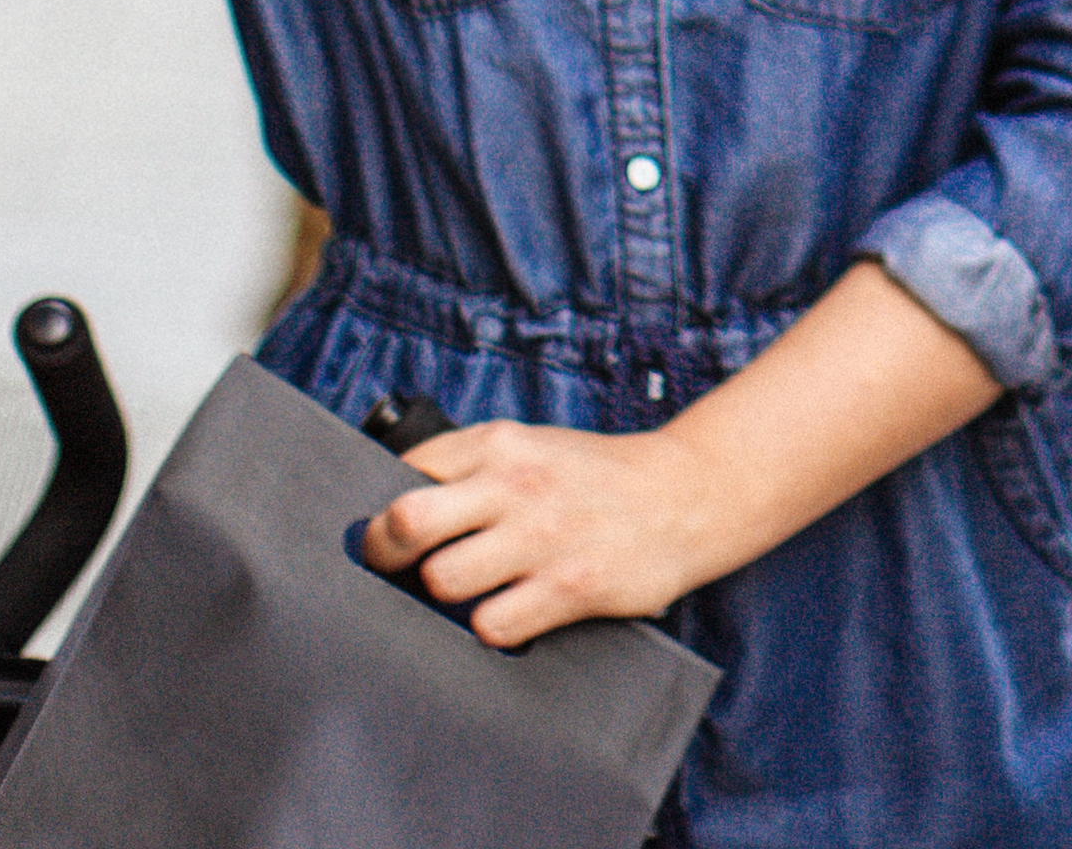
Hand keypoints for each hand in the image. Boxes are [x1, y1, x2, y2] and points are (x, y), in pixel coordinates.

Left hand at [360, 419, 742, 646]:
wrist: (686, 494)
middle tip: (397, 568)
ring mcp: (542, 536)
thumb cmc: (594, 478)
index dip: (386, 508)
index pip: (405, 472)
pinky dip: (494, 626)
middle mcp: (515, 484)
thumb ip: (470, 470)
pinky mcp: (571, 586)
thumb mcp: (532, 447)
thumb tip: (396, 515)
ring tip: (471, 589)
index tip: (391, 534)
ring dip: (447, 594)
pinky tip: (512, 611)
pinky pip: (493, 624)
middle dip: (386, 553)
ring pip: (442, 580)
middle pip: (405, 522)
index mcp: (499, 444)